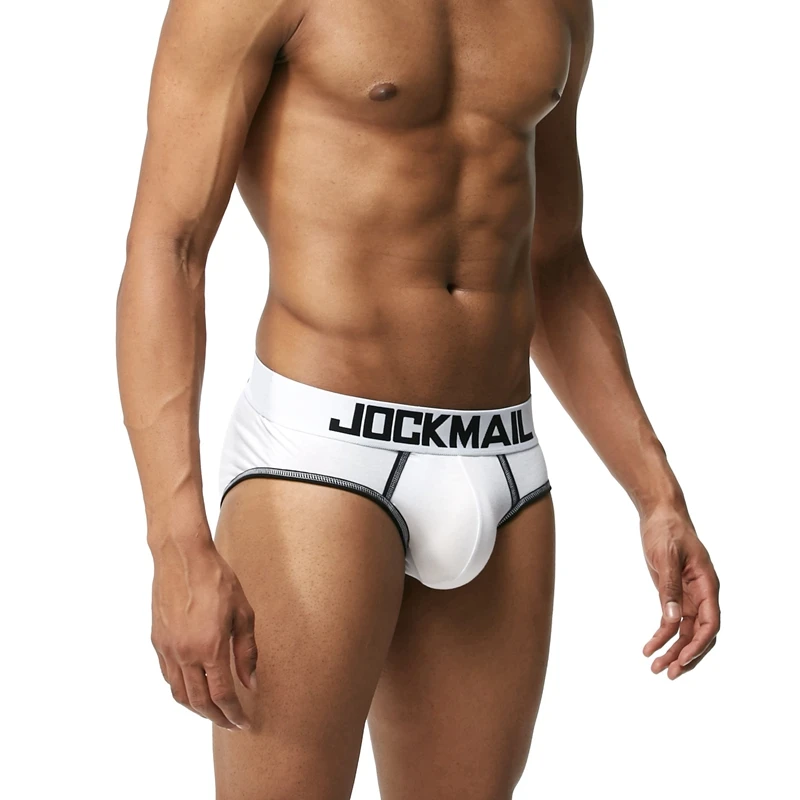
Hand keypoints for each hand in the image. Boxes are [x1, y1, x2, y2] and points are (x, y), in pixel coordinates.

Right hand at [150, 532, 257, 728]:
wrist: (182, 556)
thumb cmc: (218, 579)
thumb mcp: (243, 612)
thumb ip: (247, 651)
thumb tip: (251, 683)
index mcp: (210, 647)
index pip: (222, 696)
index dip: (235, 714)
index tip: (245, 723)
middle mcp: (185, 653)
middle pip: (199, 702)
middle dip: (217, 718)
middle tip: (231, 723)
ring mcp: (167, 649)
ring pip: (180, 693)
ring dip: (197, 709)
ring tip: (214, 711)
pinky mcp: (157, 641)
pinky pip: (168, 676)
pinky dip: (182, 689)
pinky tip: (195, 686)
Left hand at [640, 508, 720, 678]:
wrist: (660, 516)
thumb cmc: (668, 532)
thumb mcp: (667, 556)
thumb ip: (669, 588)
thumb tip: (673, 620)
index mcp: (707, 585)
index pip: (711, 622)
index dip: (699, 643)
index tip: (682, 658)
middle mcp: (701, 595)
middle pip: (700, 634)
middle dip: (686, 655)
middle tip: (667, 673)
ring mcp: (688, 597)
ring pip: (686, 633)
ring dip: (673, 651)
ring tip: (655, 669)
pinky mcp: (673, 596)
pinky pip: (671, 622)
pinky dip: (662, 636)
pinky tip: (649, 649)